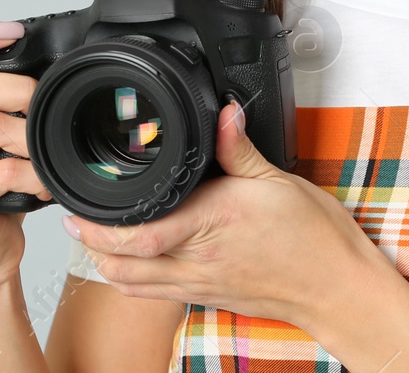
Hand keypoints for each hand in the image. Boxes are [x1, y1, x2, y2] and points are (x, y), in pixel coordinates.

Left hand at [67, 100, 378, 327]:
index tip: (80, 204)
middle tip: (71, 219)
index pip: (142, 233)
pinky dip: (131, 280)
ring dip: (104, 263)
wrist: (338, 288)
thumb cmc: (314, 238)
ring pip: (133, 283)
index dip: (101, 225)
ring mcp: (201, 283)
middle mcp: (200, 260)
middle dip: (90, 243)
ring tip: (89, 237)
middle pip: (124, 263)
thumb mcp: (278, 180)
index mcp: (213, 223)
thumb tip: (221, 112)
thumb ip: (238, 147)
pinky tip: (126, 262)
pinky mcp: (207, 296)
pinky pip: (155, 294)